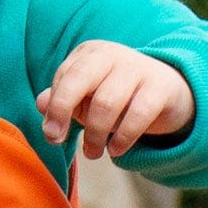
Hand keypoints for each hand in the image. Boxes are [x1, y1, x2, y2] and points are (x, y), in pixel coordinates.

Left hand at [37, 41, 194, 158]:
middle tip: (57, 141)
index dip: (54, 108)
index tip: (53, 134)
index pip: (64, 78)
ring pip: (106, 103)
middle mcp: (112, 55)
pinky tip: (116, 150)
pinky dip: (123, 137)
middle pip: (79, 80)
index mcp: (89, 54)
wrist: (167, 93)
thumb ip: (60, 102)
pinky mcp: (160, 87)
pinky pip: (138, 114)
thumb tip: (41, 104)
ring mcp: (138, 68)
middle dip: (63, 111)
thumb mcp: (85, 99)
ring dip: (95, 134)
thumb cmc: (116, 97)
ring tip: (93, 153)